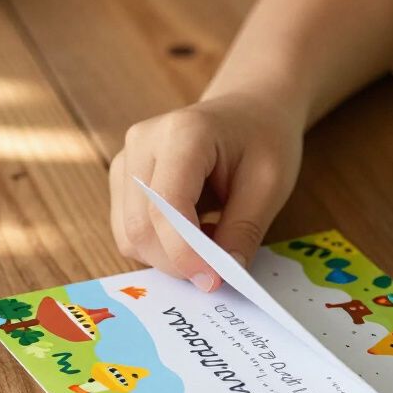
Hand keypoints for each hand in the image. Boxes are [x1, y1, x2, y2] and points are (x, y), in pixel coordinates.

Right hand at [109, 88, 305, 289]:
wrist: (248, 111)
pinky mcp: (122, 179)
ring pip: (129, 234)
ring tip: (212, 239)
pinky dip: (161, 246)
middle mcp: (142, 142)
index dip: (185, 252)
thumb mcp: (270, 184)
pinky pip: (130, 230)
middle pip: (141, 226)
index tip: (212, 280)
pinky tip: (195, 231)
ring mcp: (126, 160)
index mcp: (183, 133)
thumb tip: (217, 279)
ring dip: (169, 256)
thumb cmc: (264, 140)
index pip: (167, 204)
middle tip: (220, 268)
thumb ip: (243, 230)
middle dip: (177, 261)